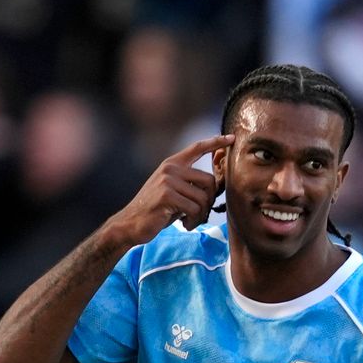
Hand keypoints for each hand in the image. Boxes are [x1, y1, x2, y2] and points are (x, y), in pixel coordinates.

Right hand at [114, 134, 233, 243]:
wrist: (130, 223)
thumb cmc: (156, 210)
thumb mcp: (173, 191)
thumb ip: (189, 184)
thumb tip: (215, 186)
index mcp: (172, 164)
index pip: (197, 148)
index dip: (216, 142)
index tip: (232, 138)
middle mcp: (170, 168)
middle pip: (209, 180)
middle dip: (210, 200)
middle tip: (201, 213)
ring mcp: (168, 180)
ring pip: (203, 197)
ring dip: (201, 214)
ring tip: (191, 221)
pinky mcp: (167, 195)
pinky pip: (194, 208)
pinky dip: (194, 221)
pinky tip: (185, 224)